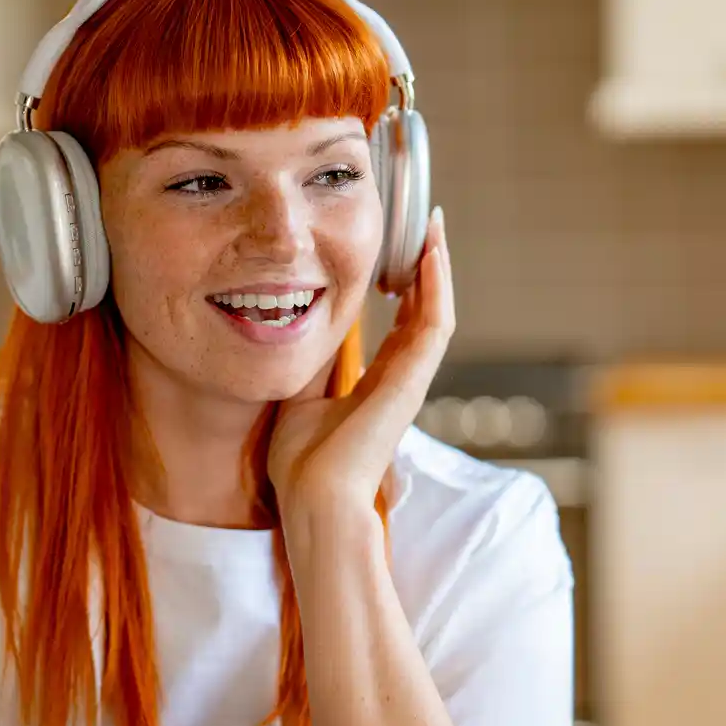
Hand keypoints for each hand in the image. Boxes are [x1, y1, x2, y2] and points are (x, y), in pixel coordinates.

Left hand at [268, 207, 452, 513]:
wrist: (312, 499)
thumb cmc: (302, 465)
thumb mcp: (299, 398)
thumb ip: (308, 367)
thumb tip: (290, 333)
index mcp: (377, 385)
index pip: (401, 326)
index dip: (403, 288)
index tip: (396, 253)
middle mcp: (399, 380)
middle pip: (423, 312)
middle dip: (425, 268)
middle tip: (424, 225)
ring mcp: (410, 381)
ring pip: (436, 312)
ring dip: (436, 268)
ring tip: (433, 227)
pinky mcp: (412, 383)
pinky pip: (434, 325)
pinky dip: (436, 289)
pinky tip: (431, 254)